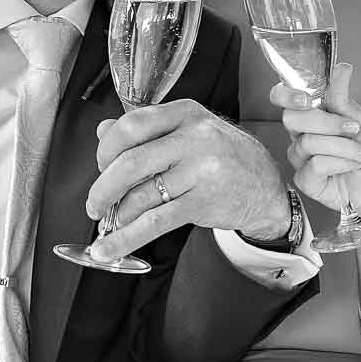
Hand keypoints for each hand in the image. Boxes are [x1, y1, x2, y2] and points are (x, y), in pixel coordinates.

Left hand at [86, 100, 289, 259]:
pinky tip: (109, 248)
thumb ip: (146, 130)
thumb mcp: (189, 130)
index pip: (131, 124)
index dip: (106, 148)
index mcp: (185, 113)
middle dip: (103, 188)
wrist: (266, 186)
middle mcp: (194, 138)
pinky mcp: (203, 203)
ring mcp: (201, 171)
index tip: (100, 166)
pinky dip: (126, 238)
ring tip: (111, 222)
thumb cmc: (223, 156)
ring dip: (117, 215)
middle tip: (95, 203)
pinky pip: (155, 223)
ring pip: (141, 196)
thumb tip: (102, 131)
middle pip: (130, 162)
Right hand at [272, 63, 360, 225]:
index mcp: (312, 116)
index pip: (282, 98)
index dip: (286, 95)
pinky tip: (353, 166)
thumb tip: (341, 69)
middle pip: (292, 118)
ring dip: (345, 147)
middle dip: (327, 122)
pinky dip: (342, 162)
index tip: (305, 98)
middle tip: (353, 129)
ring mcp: (300, 158)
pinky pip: (316, 164)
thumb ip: (343, 98)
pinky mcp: (304, 180)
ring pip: (309, 142)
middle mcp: (301, 135)